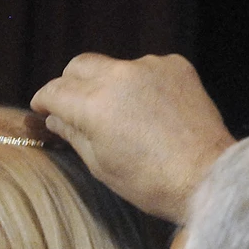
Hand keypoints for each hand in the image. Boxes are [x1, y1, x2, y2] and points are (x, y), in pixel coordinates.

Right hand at [32, 53, 234, 222]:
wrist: (206, 177)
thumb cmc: (152, 182)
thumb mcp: (101, 164)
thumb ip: (73, 134)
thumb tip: (55, 118)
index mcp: (95, 104)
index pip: (54, 90)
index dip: (43, 101)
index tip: (42, 108)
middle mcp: (119, 76)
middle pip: (79, 66)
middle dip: (70, 83)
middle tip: (73, 106)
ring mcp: (150, 66)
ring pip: (114, 67)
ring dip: (109, 85)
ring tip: (122, 115)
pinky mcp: (176, 66)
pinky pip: (146, 69)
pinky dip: (141, 85)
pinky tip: (150, 111)